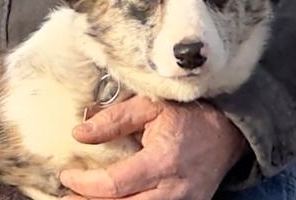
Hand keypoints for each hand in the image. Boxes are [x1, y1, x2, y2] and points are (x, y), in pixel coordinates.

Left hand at [59, 96, 247, 199]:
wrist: (229, 131)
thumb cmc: (188, 113)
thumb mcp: (151, 105)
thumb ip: (114, 119)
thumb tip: (79, 133)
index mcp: (163, 160)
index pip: (114, 183)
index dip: (84, 184)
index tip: (66, 175)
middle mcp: (173, 189)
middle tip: (67, 198)